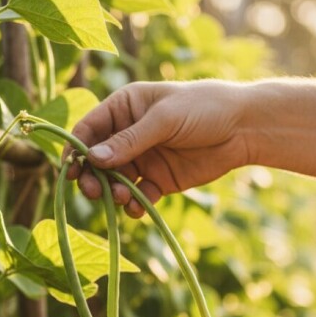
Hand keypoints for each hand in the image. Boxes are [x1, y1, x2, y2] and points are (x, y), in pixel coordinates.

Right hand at [65, 81, 251, 217]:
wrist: (245, 128)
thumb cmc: (204, 108)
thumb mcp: (164, 119)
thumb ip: (129, 140)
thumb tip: (92, 158)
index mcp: (124, 108)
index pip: (88, 129)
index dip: (75, 149)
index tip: (70, 170)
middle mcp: (128, 133)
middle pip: (96, 160)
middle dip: (91, 177)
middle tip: (94, 192)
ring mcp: (142, 158)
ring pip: (113, 181)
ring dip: (111, 193)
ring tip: (121, 198)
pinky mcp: (158, 180)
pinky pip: (136, 196)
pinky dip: (132, 205)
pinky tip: (137, 209)